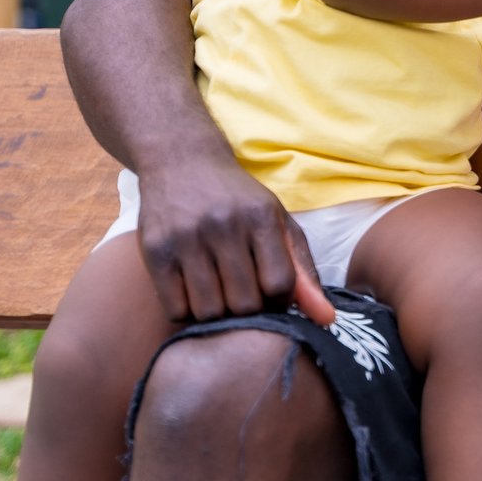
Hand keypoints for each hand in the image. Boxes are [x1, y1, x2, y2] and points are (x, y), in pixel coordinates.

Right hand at [135, 157, 334, 326]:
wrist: (182, 161)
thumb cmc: (238, 201)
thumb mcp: (277, 224)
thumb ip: (303, 272)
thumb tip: (327, 319)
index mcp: (261, 217)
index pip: (279, 284)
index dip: (280, 303)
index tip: (273, 298)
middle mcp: (223, 225)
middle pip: (245, 304)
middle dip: (249, 312)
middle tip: (244, 300)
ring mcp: (186, 237)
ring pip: (209, 311)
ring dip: (218, 315)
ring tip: (220, 297)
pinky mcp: (154, 250)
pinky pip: (175, 308)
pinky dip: (187, 312)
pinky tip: (193, 295)